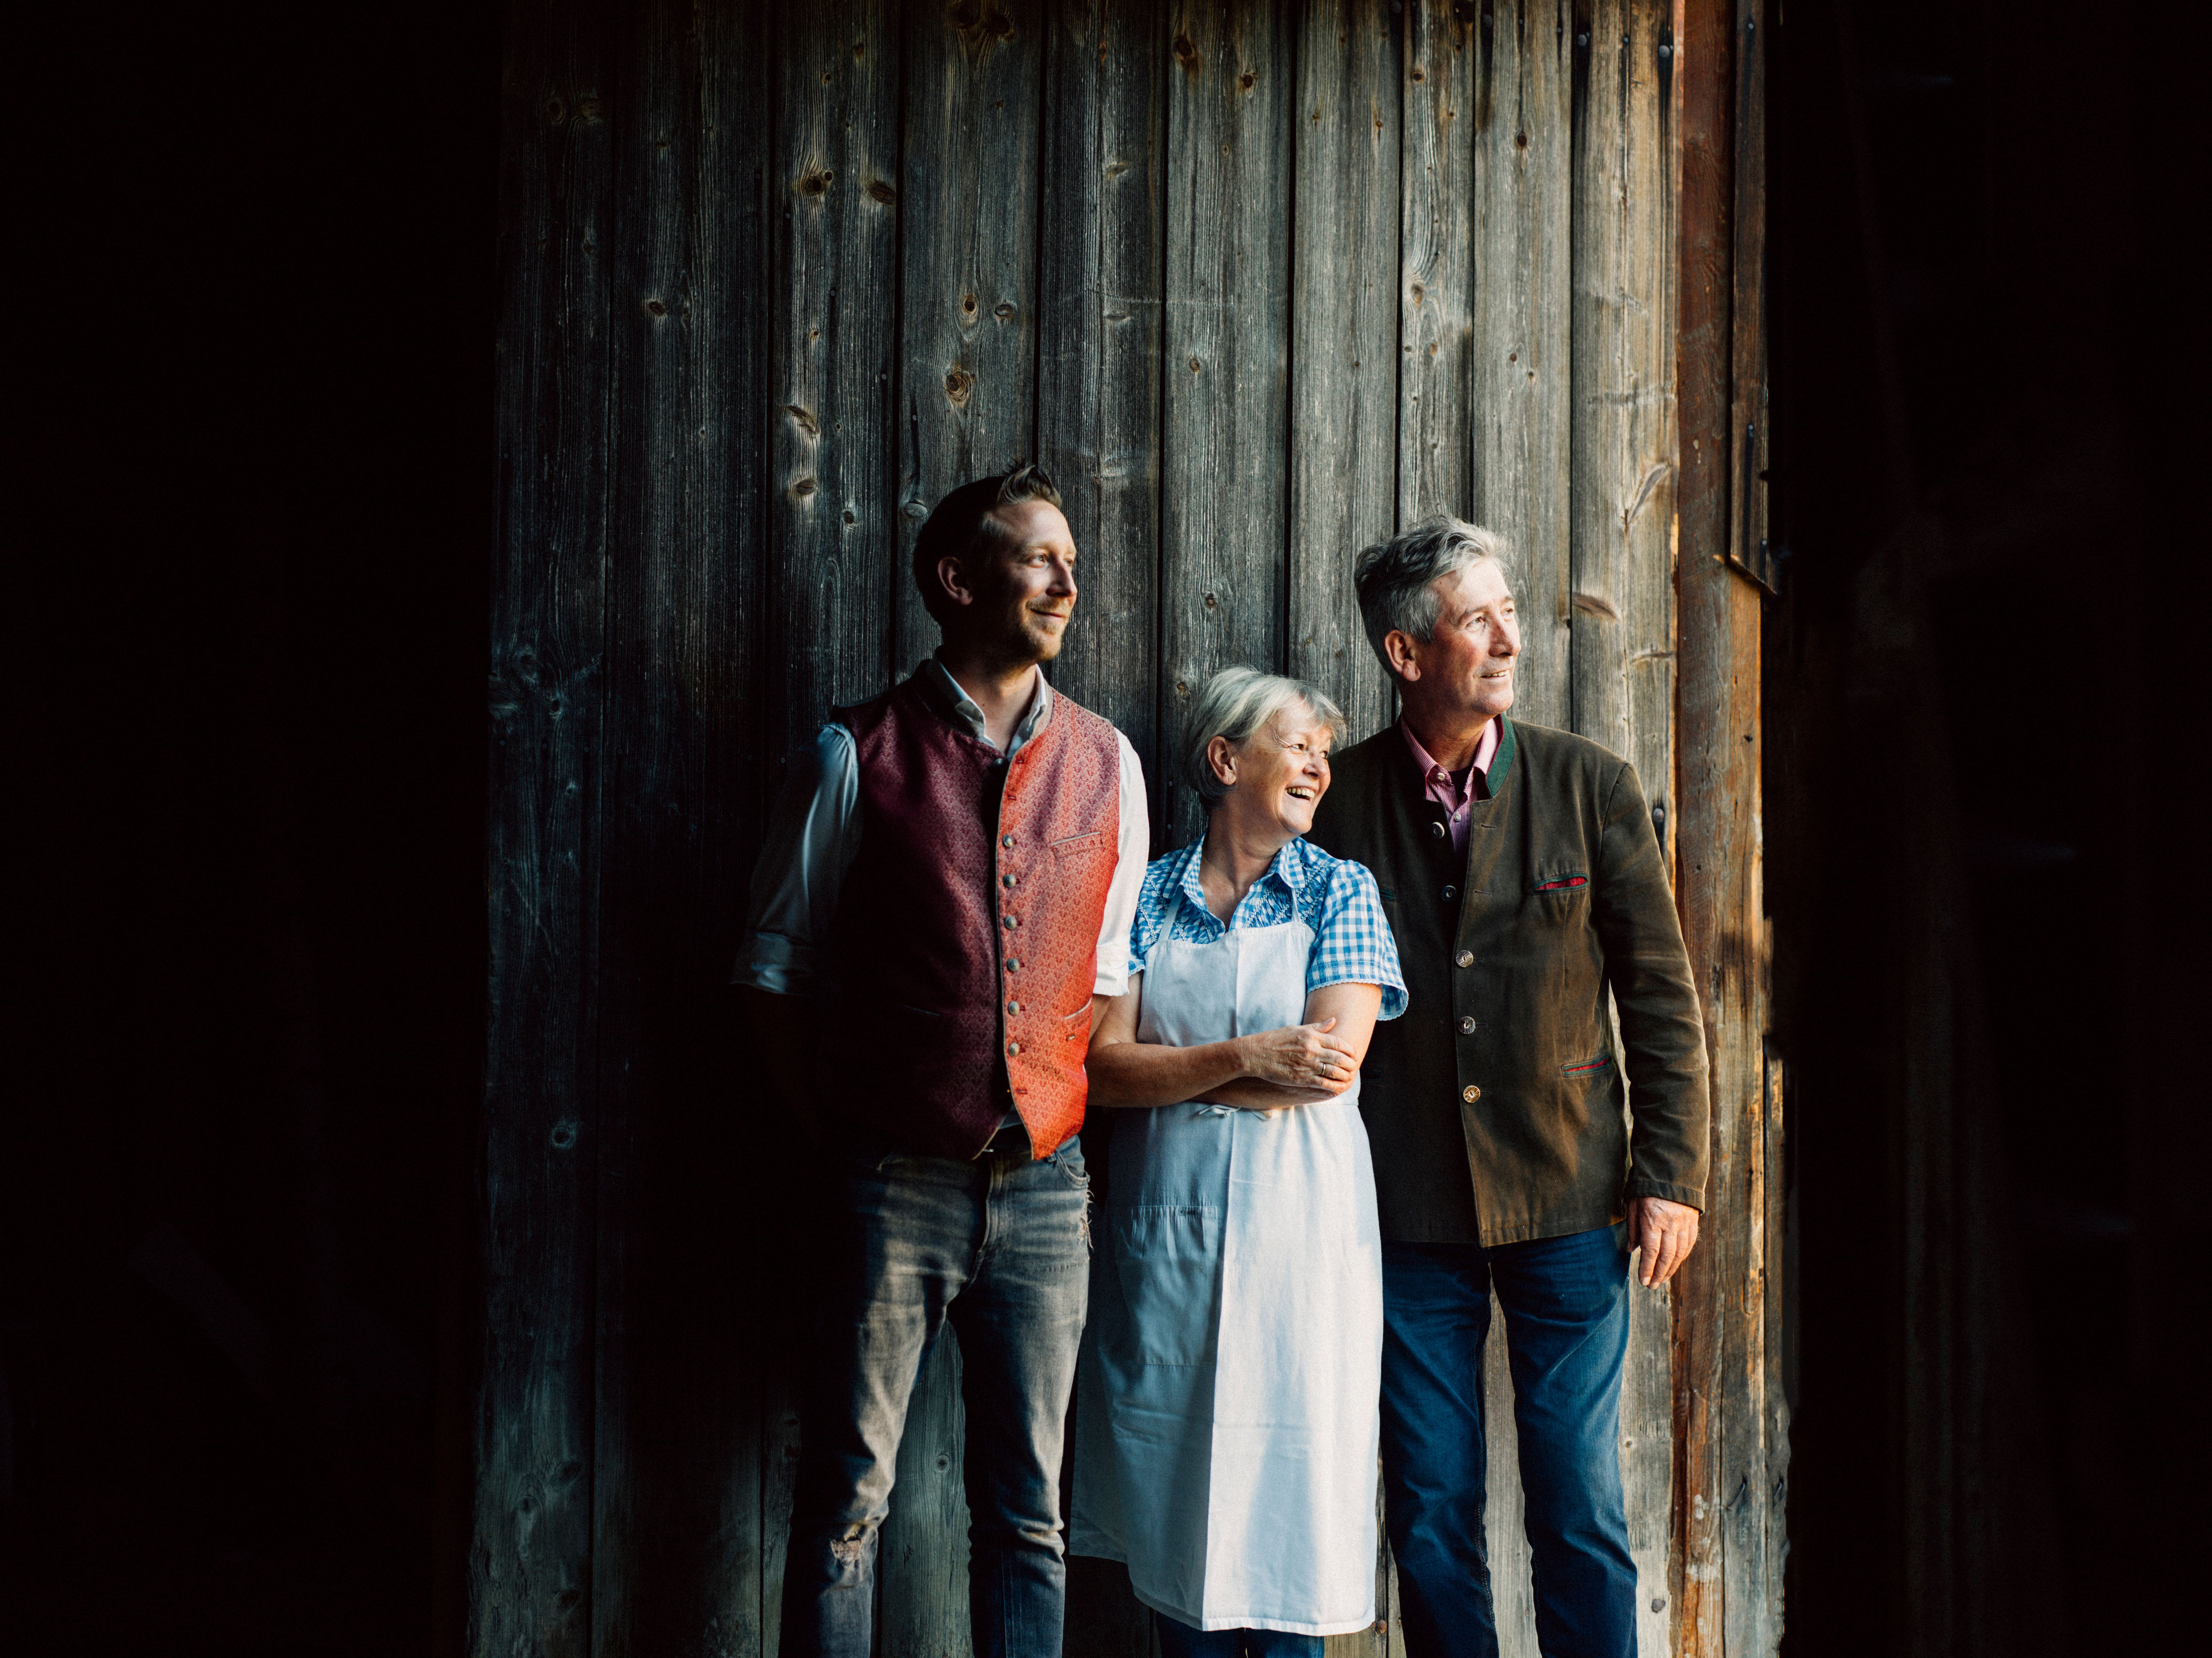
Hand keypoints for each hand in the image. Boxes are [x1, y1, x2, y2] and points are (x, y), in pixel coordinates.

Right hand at [1233, 1018, 1359, 1093]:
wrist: (1256, 1054)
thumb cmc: (1275, 1039)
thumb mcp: (1296, 1029)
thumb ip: (1317, 1027)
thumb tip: (1333, 1020)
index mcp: (1311, 1036)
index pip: (1339, 1043)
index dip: (1350, 1050)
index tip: (1354, 1054)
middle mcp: (1312, 1050)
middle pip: (1340, 1058)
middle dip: (1351, 1064)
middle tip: (1354, 1067)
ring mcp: (1307, 1065)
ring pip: (1335, 1072)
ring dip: (1345, 1076)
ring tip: (1349, 1078)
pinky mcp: (1301, 1079)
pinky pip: (1323, 1084)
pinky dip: (1334, 1087)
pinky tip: (1338, 1088)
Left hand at [1628, 1195, 1700, 1286]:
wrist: (1672, 1172)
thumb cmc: (1647, 1189)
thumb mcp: (1633, 1205)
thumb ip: (1633, 1229)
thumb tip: (1630, 1250)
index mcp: (1653, 1219)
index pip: (1651, 1250)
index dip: (1647, 1268)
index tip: (1643, 1281)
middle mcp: (1670, 1223)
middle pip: (1666, 1256)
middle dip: (1658, 1273)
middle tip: (1651, 1286)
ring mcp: (1684, 1223)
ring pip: (1679, 1253)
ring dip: (1670, 1270)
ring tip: (1662, 1280)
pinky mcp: (1693, 1222)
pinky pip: (1689, 1244)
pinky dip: (1681, 1258)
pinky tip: (1674, 1265)